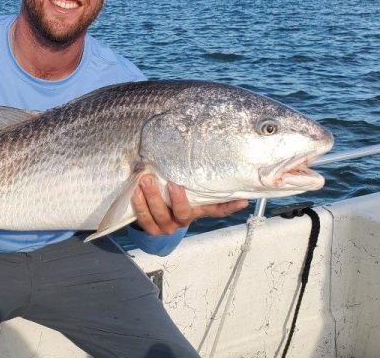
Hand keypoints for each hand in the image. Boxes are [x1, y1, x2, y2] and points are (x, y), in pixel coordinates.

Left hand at [132, 174, 247, 234]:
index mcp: (196, 211)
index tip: (242, 200)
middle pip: (183, 212)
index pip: (216, 210)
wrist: (153, 219)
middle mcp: (183, 220)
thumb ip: (192, 179)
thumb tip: (203, 151)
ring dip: (153, 197)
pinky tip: (136, 191)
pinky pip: (144, 218)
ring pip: (160, 215)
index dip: (229, 207)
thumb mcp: (184, 190)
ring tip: (146, 179)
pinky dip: (140, 204)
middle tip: (172, 183)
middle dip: (177, 199)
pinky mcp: (150, 229)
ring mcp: (166, 226)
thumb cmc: (171, 197)